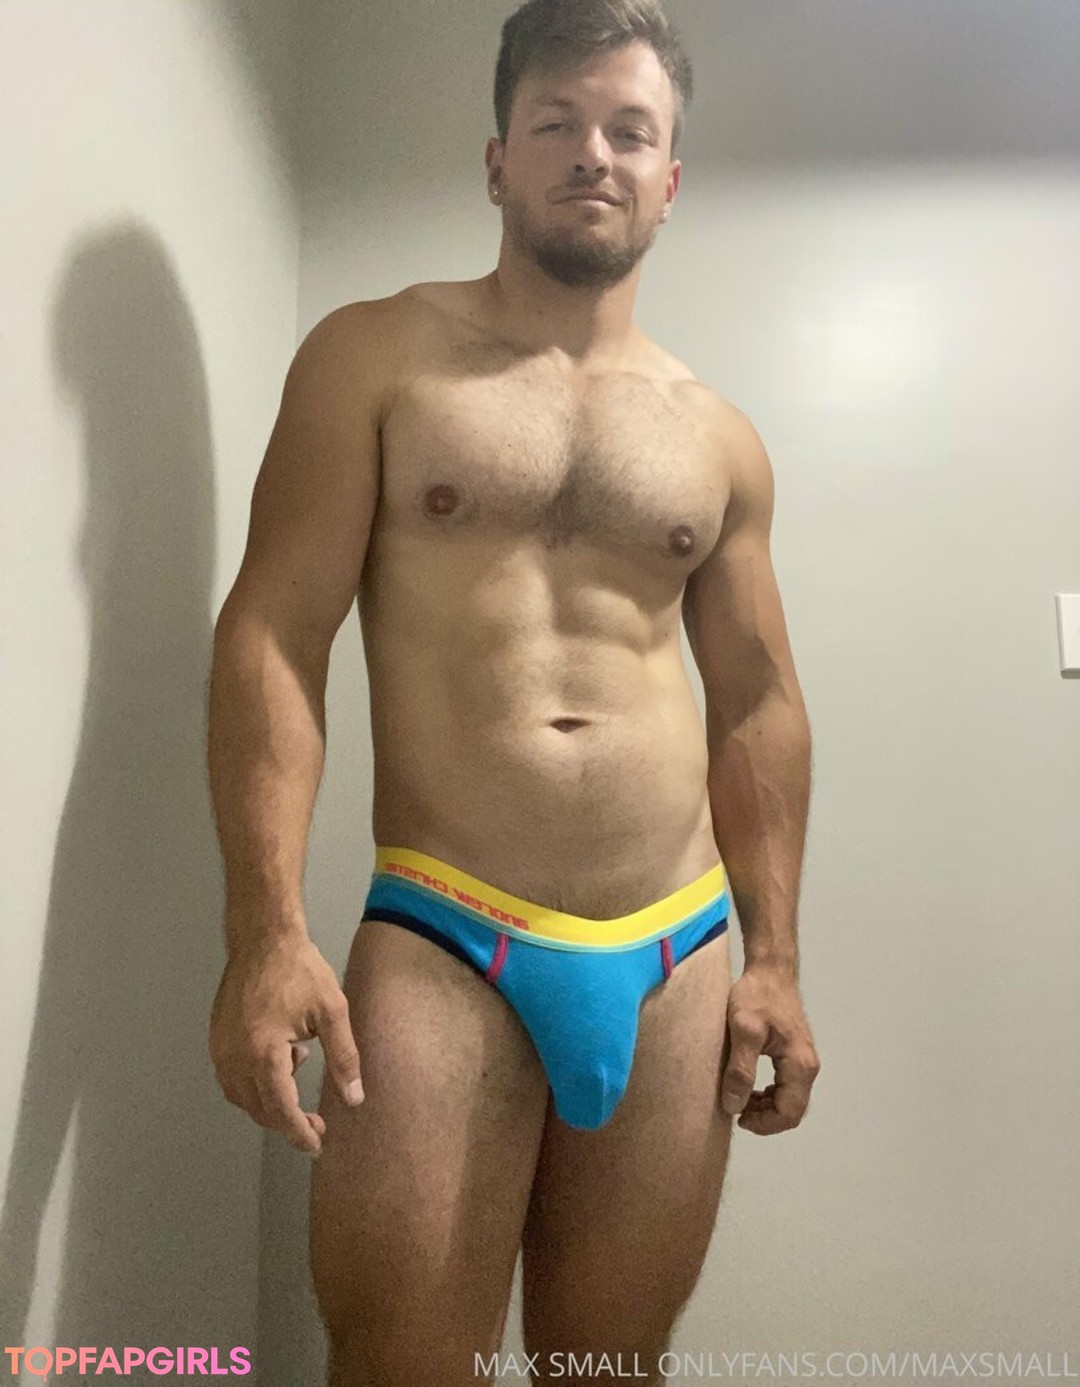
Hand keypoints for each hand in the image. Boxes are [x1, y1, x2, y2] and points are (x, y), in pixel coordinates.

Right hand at [209, 928, 363, 1155]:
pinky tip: (281, 1057)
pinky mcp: (215, 1039)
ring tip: (300, 1070)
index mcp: (264, 1053)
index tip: (315, 1146)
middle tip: (316, 1123)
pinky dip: (255, 1084)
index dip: (299, 1133)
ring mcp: (220, 1049)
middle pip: (259, 1110)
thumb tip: (353, 1098)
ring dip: (270, 1102)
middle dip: (287, 1122)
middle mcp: (235, 1057)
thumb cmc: (300, 970)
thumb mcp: (332, 1012)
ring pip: (242, 1098)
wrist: (263, 939)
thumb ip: (344, 1058)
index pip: (281, 1111)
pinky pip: (232, 1079)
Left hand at [719, 963, 819, 1134]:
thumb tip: (734, 1106)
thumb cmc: (756, 996)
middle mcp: (808, 1066)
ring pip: (789, 1100)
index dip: (764, 1124)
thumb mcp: (743, 1030)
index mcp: (800, 1064)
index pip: (789, 1113)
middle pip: (792, 1110)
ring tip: (738, 1098)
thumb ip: (740, 1069)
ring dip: (765, 1107)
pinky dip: (768, 1094)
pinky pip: (786, 1086)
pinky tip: (748, 1087)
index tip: (738, 1117)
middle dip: (764, 1118)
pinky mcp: (795, 1054)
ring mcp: (803, 1060)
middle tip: (735, 1109)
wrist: (769, 970)